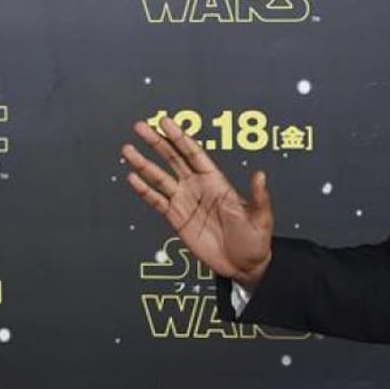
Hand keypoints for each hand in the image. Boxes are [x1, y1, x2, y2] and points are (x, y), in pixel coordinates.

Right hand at [121, 114, 273, 285]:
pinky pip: (157, 201)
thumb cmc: (254, 240)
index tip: (165, 122)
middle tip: (141, 127)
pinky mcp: (176, 219)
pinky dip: (144, 190)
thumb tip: (260, 176)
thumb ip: (258, 196)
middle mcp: (197, 187)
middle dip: (156, 143)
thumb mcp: (260, 217)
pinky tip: (133, 178)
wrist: (242, 266)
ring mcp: (185, 202)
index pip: (194, 154)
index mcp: (216, 181)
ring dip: (144, 164)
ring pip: (160, 178)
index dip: (179, 138)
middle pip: (173, 159)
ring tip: (128, 149)